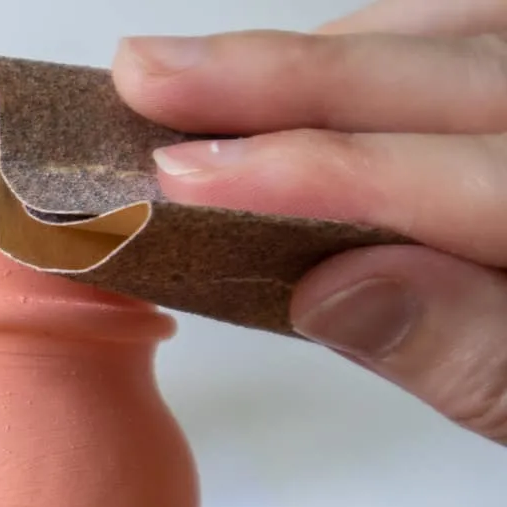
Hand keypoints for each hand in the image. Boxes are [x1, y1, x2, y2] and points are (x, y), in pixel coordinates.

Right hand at [112, 0, 506, 444]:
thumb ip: (478, 355)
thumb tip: (332, 291)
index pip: (468, 181)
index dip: (316, 174)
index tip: (187, 176)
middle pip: (459, 74)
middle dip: (285, 75)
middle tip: (148, 74)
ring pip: (467, 34)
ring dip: (323, 53)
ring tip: (201, 77)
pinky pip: (477, 46)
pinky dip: (380, 52)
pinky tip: (305, 79)